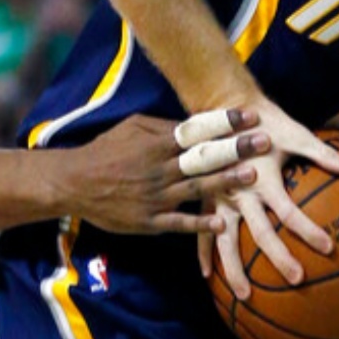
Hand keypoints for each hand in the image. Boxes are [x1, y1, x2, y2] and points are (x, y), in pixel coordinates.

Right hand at [66, 109, 268, 235]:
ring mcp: (155, 196)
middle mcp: (159, 169)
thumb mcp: (131, 127)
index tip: (250, 116)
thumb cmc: (106, 151)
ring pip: (196, 188)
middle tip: (264, 142)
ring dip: (226, 182)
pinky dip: (200, 223)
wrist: (73, 183)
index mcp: (156, 144)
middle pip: (203, 157)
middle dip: (236, 148)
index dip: (225, 122)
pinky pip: (179, 222)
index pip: (197, 130)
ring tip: (253, 176)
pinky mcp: (149, 221)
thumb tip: (193, 125)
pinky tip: (222, 223)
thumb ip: (162, 126)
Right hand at [199, 98, 338, 299]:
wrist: (224, 107)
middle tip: (296, 281)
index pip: (290, 211)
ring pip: (226, 241)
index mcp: (264, 179)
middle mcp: (240, 192)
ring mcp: (219, 198)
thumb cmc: (267, 122)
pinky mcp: (205, 198)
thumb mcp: (297, 135)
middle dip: (279, 258)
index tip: (329, 247)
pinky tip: (208, 276)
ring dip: (235, 270)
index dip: (309, 230)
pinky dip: (203, 253)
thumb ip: (324, 155)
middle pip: (262, 234)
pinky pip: (202, 230)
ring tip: (245, 297)